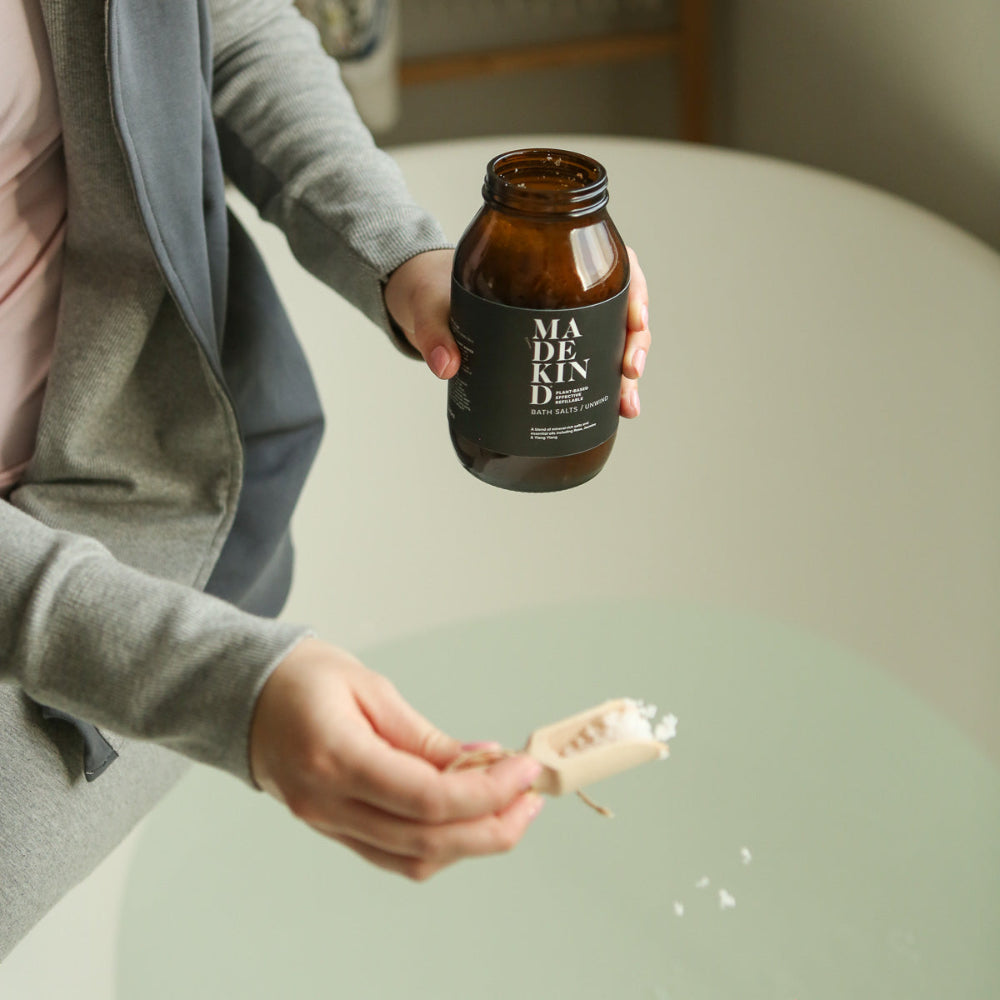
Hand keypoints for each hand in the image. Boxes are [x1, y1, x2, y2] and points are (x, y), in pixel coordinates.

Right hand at [249, 638, 544, 880]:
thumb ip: (425, 738)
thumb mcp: (371, 689)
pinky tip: (469, 816)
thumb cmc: (305, 677)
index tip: (525, 769)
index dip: (488, 792)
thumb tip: (482, 765)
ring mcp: (325, 824)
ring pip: (412, 859)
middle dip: (492, 826)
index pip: (427, 799)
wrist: (244, 695)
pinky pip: (393, 854)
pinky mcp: (332, 829)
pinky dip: (438, 843)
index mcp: (336, 758)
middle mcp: (327, 803)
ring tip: (512, 808)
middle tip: (532, 798)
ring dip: (472, 842)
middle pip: (425, 841)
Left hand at [383, 247, 650, 416]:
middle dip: (635, 339)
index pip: (608, 258)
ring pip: (612, 335)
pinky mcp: (554, 346)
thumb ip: (433, 331)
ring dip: (627, 370)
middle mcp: (563, 285)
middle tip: (630, 372)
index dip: (632, 286)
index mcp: (544, 254)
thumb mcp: (429, 304)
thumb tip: (446, 366)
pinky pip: (592, 360)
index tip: (635, 317)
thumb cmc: (431, 289)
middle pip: (619, 302)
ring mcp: (562, 317)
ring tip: (627, 404)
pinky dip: (608, 384)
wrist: (423, 304)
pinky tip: (616, 409)